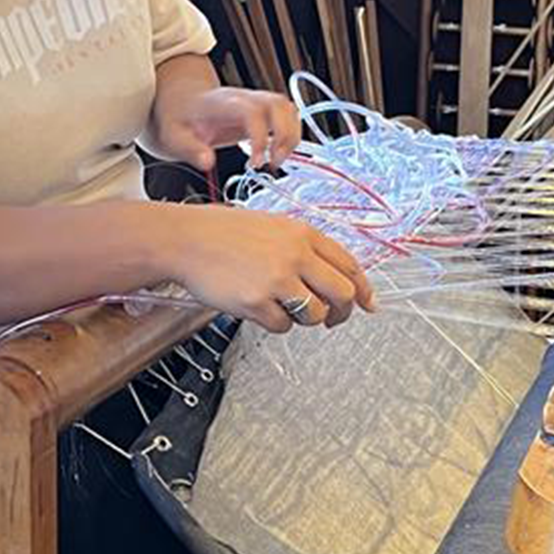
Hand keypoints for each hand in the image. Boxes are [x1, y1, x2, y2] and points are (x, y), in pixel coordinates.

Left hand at [152, 85, 301, 171]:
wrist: (181, 98)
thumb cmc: (178, 117)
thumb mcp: (173, 137)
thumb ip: (189, 150)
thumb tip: (208, 162)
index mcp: (222, 104)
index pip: (252, 112)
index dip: (260, 137)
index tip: (255, 162)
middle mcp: (243, 98)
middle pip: (279, 105)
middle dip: (284, 136)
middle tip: (272, 162)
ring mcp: (255, 101)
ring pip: (288, 108)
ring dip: (291, 136)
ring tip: (276, 160)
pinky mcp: (261, 109)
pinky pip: (287, 114)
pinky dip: (290, 134)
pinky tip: (277, 152)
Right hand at [170, 204, 375, 332]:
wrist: (185, 240)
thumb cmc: (223, 233)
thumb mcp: (273, 228)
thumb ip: (304, 250)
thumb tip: (334, 278)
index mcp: (302, 233)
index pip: (349, 264)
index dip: (363, 289)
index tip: (369, 304)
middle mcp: (295, 254)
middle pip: (342, 293)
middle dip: (341, 312)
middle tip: (332, 319)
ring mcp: (277, 279)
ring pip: (315, 314)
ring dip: (304, 317)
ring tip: (281, 305)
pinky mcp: (256, 302)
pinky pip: (282, 325)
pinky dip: (274, 322)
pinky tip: (258, 306)